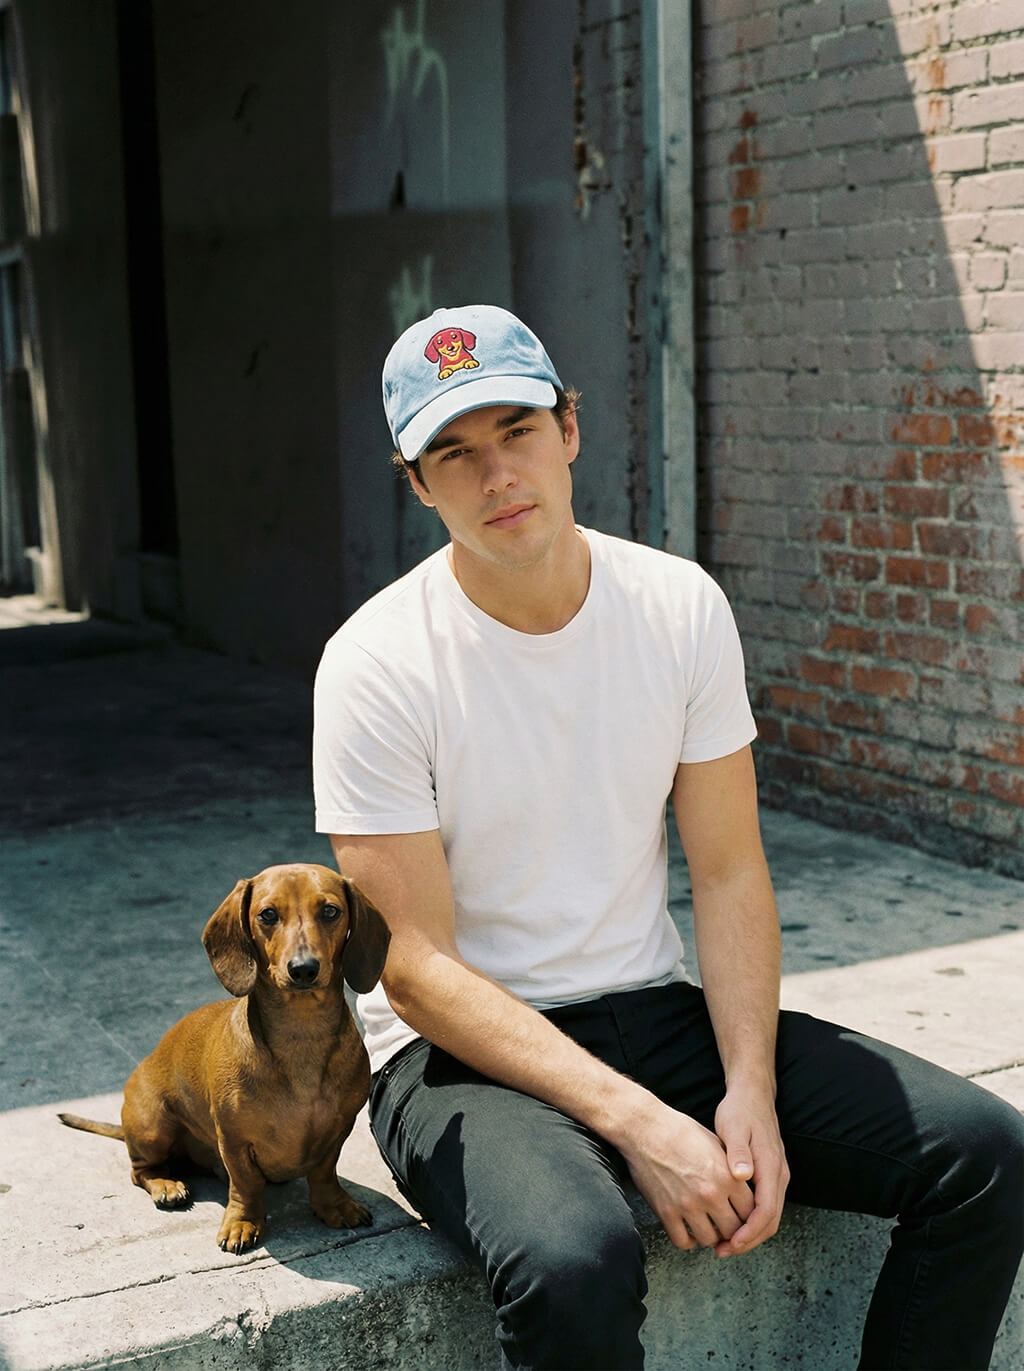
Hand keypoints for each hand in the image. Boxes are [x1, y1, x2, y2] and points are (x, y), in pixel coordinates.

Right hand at [618, 1099, 756, 1251]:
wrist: (645, 1128)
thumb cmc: (679, 1130)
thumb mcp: (715, 1142)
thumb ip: (732, 1168)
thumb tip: (743, 1185)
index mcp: (727, 1175)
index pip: (751, 1211)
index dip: (749, 1215)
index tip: (742, 1214)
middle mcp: (710, 1194)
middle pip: (734, 1230)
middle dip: (733, 1229)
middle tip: (727, 1224)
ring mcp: (687, 1205)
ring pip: (710, 1240)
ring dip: (711, 1235)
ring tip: (708, 1225)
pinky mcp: (666, 1212)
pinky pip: (682, 1241)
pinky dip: (688, 1240)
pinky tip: (688, 1229)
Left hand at [711, 1086, 789, 1257]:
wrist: (752, 1095)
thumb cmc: (739, 1111)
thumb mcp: (733, 1127)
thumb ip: (738, 1153)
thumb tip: (742, 1176)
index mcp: (771, 1168)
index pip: (766, 1212)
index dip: (749, 1233)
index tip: (730, 1244)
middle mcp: (779, 1176)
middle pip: (770, 1221)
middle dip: (748, 1240)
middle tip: (723, 1251)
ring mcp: (777, 1177)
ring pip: (769, 1216)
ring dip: (749, 1233)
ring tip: (724, 1242)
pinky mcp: (770, 1175)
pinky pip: (765, 1206)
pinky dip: (750, 1221)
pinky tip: (730, 1222)